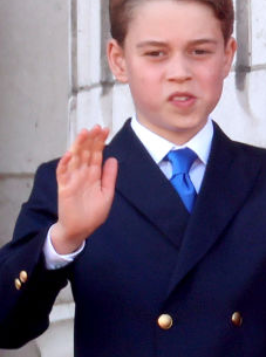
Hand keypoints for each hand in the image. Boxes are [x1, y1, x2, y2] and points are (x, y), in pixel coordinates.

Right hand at [51, 126, 116, 254]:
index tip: (105, 129)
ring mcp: (72, 180)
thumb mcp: (106, 193)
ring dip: (78, 146)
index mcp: (93, 175)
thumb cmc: (93, 213)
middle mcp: (82, 174)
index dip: (100, 142)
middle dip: (91, 140)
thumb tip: (113, 158)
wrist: (80, 230)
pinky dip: (65, 164)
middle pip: (86, 153)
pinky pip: (63, 174)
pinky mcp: (64, 188)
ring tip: (84, 133)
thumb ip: (109, 176)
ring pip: (74, 159)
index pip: (96, 154)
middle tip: (96, 126)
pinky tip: (69, 153)